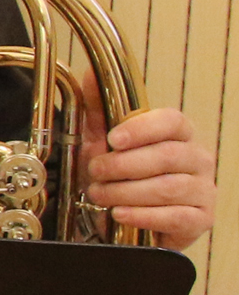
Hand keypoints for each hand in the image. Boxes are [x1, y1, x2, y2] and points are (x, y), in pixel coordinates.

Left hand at [86, 106, 215, 248]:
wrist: (122, 218)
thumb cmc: (117, 176)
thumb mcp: (100, 140)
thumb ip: (98, 108)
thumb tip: (91, 74)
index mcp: (178, 135)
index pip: (172, 121)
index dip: (143, 129)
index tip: (113, 139)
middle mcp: (197, 159)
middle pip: (167, 156)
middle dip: (124, 165)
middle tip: (95, 172)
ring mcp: (203, 189)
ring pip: (169, 188)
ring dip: (127, 192)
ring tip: (99, 194)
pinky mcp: (201, 219)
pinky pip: (177, 217)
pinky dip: (143, 216)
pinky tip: (120, 213)